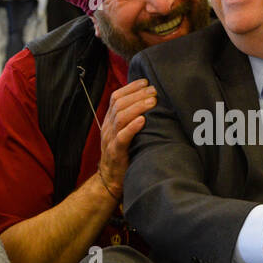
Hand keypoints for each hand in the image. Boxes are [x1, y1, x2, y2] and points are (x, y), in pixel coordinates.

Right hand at [96, 78, 156, 203]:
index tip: (146, 81)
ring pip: (120, 117)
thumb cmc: (124, 154)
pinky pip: (121, 137)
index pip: (116, 97)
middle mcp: (108, 127)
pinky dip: (132, 127)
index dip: (130, 87)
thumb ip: (130, 119)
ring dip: (137, 107)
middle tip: (154, 90)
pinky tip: (142, 120)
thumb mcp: (124, 133)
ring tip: (152, 102)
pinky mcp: (115, 152)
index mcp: (109, 121)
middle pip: (119, 104)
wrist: (110, 180)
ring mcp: (110, 139)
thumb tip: (149, 102)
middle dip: (137, 94)